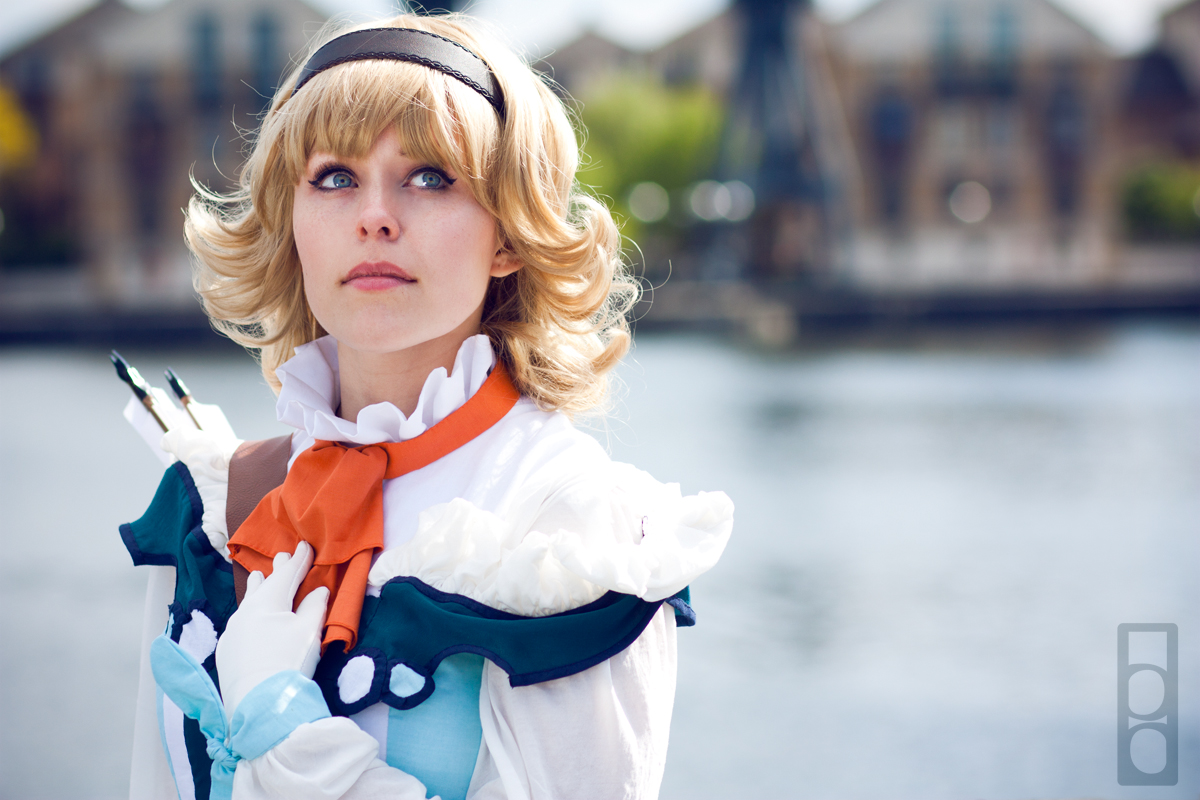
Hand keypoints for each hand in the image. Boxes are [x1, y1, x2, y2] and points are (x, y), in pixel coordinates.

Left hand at [216, 541, 328, 716]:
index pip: (286, 575)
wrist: (258, 703)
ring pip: (246, 602)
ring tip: (257, 576)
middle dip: (276, 571)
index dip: (298, 561)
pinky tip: (248, 616)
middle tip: (282, 556)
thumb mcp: (309, 632)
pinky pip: (239, 622)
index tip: (305, 546)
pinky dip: (248, 613)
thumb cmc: (289, 663)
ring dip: (256, 588)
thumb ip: (315, 607)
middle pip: (263, 585)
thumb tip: (319, 590)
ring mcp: (232, 632)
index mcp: (267, 602)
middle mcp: (245, 612)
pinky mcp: (226, 651)